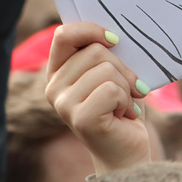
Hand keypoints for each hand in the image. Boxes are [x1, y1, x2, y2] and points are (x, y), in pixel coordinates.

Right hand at [45, 22, 150, 174]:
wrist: (126, 151)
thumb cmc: (121, 107)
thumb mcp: (110, 73)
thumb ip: (103, 52)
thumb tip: (113, 33)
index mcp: (57, 72)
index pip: (64, 35)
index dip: (90, 30)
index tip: (114, 39)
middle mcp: (54, 87)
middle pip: (95, 51)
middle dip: (122, 68)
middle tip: (128, 88)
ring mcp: (64, 104)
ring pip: (107, 70)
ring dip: (126, 86)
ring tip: (123, 104)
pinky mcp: (81, 118)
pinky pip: (112, 89)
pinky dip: (126, 100)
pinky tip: (123, 114)